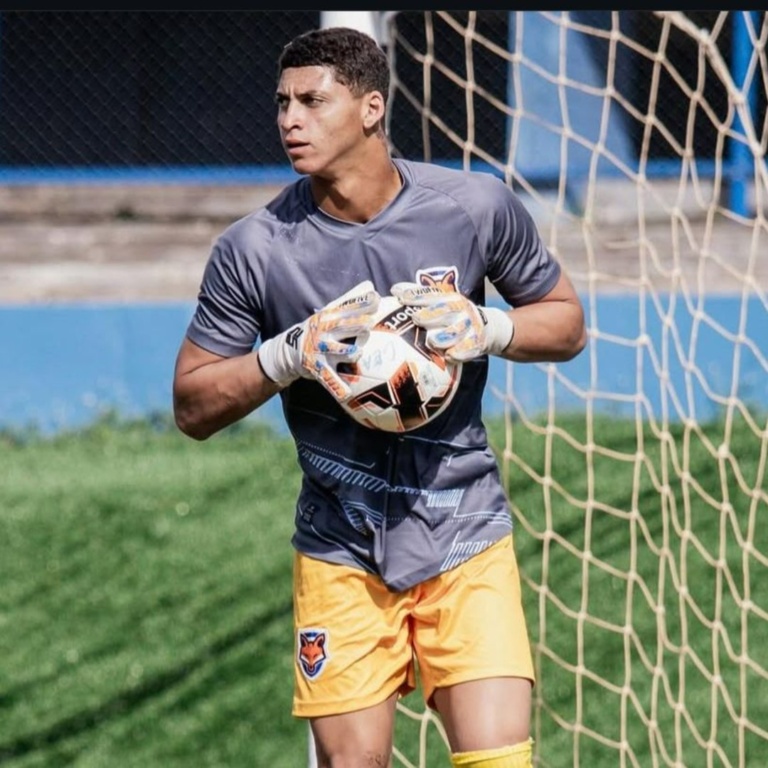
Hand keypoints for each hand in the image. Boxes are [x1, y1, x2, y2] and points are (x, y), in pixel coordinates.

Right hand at [257, 281, 380, 399]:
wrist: (288, 351)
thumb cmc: (317, 329)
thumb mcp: (329, 312)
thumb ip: (350, 300)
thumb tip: (370, 285)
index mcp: (329, 317)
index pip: (348, 308)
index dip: (362, 304)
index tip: (376, 298)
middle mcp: (325, 333)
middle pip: (342, 327)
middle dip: (356, 325)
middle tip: (370, 323)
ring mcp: (321, 351)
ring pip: (339, 352)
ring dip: (349, 352)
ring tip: (358, 352)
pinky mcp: (318, 369)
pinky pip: (330, 379)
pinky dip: (337, 388)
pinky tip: (347, 395)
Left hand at [390, 282, 513, 362]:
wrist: (486, 327)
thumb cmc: (452, 315)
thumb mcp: (441, 302)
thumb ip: (420, 297)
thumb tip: (395, 290)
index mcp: (449, 298)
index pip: (431, 295)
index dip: (416, 295)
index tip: (400, 296)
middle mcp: (460, 310)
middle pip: (446, 310)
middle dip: (431, 313)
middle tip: (416, 318)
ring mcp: (469, 327)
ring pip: (457, 331)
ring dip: (445, 336)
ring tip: (432, 341)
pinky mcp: (476, 343)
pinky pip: (469, 349)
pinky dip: (460, 353)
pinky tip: (450, 356)